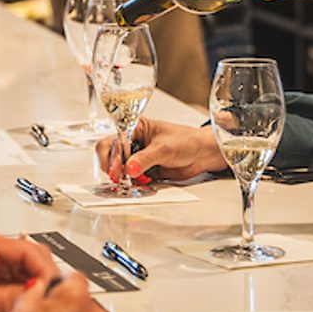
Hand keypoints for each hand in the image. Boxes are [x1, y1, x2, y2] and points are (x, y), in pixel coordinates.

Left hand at [0, 228, 58, 311]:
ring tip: (43, 308)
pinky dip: (28, 299)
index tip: (54, 289)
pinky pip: (19, 288)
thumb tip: (39, 294)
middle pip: (31, 259)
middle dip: (44, 279)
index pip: (26, 250)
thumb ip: (8, 297)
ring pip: (29, 274)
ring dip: (37, 290)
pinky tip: (31, 310)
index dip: (44, 270)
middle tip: (52, 300)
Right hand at [97, 116, 224, 183]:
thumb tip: (129, 169)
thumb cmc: (186, 141)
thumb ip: (145, 159)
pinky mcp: (143, 169)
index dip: (112, 155)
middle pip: (110, 154)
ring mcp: (137, 156)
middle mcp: (133, 141)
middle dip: (113, 167)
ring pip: (119, 167)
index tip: (118, 168)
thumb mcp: (163, 148)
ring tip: (131, 181)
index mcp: (135, 128)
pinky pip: (131, 177)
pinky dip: (132, 182)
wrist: (202, 154)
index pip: (113, 140)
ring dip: (122, 176)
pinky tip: (141, 182)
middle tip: (119, 177)